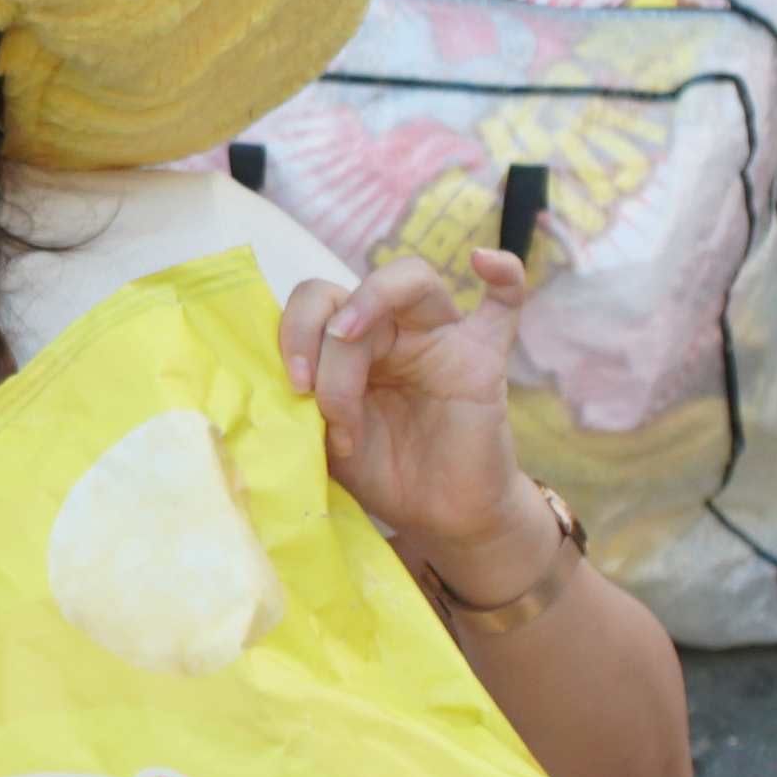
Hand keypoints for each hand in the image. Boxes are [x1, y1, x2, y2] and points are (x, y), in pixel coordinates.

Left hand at [287, 250, 556, 593]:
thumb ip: (303, 404)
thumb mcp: (325, 438)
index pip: (318, 302)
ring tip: (348, 340)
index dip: (293, 332)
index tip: (291, 387)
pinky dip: (504, 275)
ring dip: (369, 302)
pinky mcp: (483, 360)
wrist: (439, 515)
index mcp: (351, 344)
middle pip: (352, 293)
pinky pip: (504, 306)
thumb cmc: (382, 471)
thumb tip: (272, 380)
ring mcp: (441, 338)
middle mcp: (394, 331)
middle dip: (322, 342)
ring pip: (412, 280)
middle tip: (314, 394)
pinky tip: (483, 261)